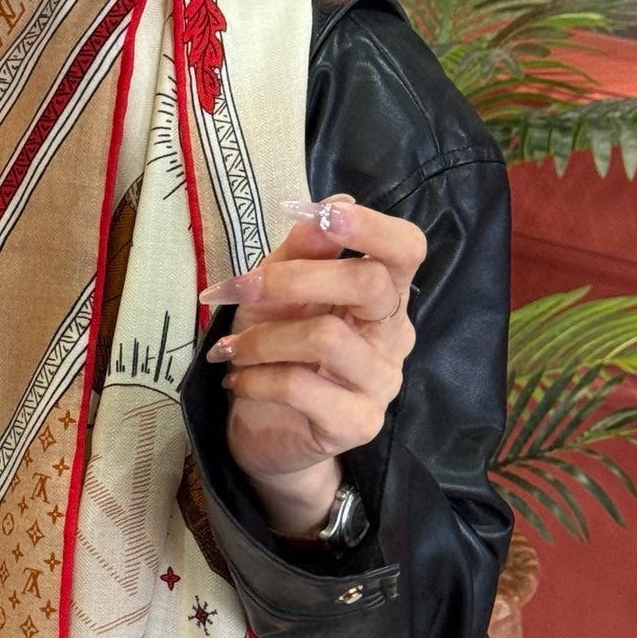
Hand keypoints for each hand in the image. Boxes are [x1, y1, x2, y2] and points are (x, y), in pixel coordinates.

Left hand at [198, 193, 425, 517]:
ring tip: (231, 349)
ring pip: (327, 338)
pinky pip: (303, 388)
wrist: (267, 432)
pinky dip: (258, 377)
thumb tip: (330, 205)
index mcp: (382, 295)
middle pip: (370, 285)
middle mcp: (393, 336)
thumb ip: (300, 253)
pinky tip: (237, 379)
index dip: (372, 227)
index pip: (406, 250)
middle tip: (239, 290)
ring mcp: (381, 383)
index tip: (322, 216)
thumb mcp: (276, 294)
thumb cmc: (276, 352)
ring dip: (263, 338)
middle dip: (294, 279)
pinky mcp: (357, 424)